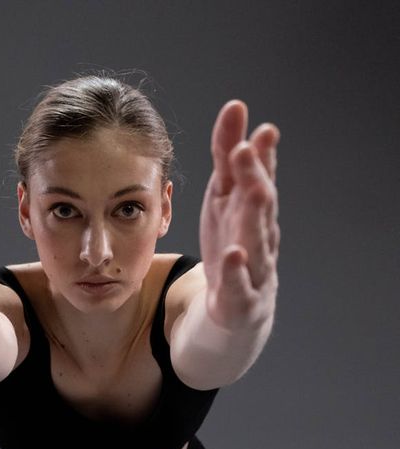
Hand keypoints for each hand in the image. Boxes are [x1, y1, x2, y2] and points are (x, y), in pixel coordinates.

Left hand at [199, 100, 279, 330]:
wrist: (237, 306)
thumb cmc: (233, 243)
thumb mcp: (224, 197)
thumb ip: (226, 156)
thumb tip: (236, 106)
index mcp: (252, 208)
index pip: (259, 177)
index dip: (260, 154)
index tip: (259, 129)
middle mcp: (260, 233)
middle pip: (260, 203)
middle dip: (255, 176)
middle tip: (246, 149)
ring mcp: (254, 265)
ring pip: (257, 238)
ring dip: (254, 215)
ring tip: (252, 190)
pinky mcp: (241, 295)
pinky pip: (239, 281)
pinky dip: (236, 269)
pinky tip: (233, 254)